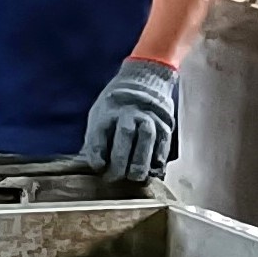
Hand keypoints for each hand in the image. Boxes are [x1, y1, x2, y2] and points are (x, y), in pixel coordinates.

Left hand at [80, 57, 179, 183]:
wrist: (146, 79)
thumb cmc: (116, 105)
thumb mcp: (100, 113)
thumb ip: (96, 138)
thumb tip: (92, 167)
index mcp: (108, 109)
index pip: (100, 131)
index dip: (98, 151)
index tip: (99, 166)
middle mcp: (129, 111)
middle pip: (125, 135)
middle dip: (120, 160)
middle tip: (116, 178)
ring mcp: (149, 116)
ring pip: (146, 139)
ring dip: (141, 161)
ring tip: (136, 177)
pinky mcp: (165, 124)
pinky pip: (163, 144)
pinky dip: (158, 160)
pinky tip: (152, 171)